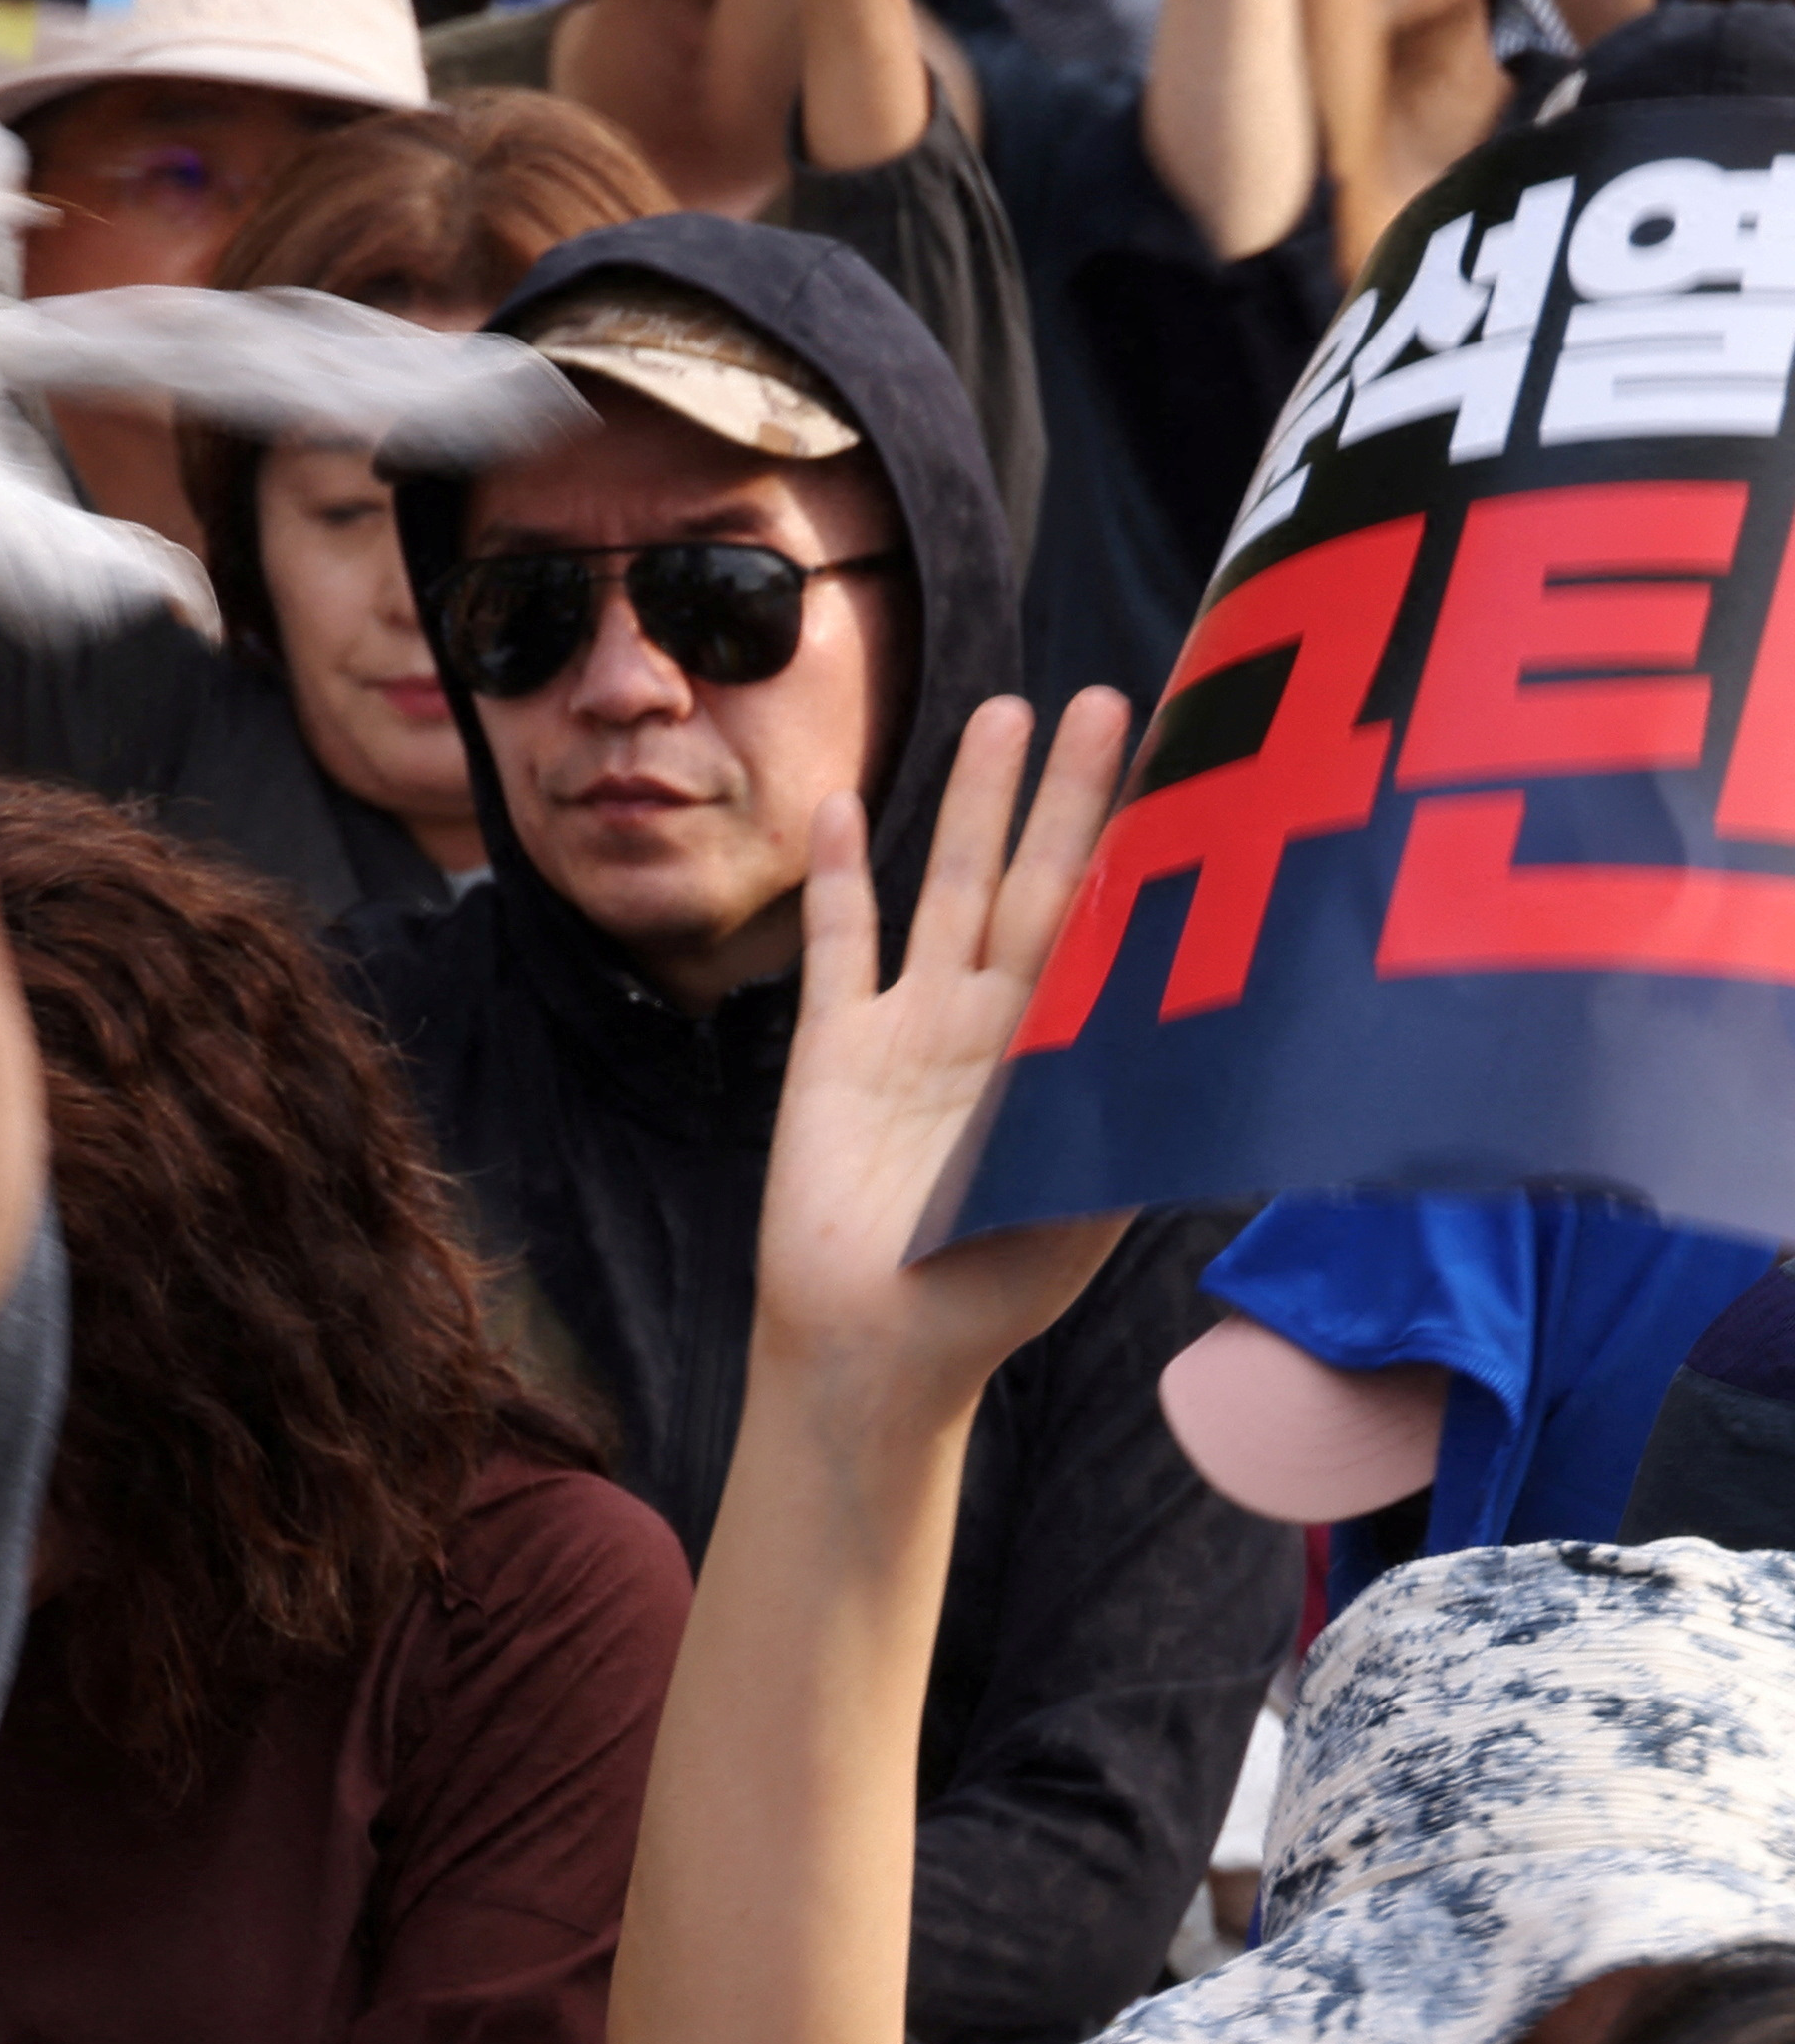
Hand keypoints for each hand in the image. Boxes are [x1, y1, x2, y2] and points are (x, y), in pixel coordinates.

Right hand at [753, 685, 1138, 1419]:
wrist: (874, 1345)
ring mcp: (916, 1030)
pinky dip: (844, 878)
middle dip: (1078, 794)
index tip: (1195, 765)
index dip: (1153, 849)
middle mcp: (1002, 1028)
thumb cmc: (990, 1291)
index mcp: (1072, 1061)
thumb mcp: (1086, 1199)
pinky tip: (854, 805)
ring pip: (953, 889)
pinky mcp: (836, 1049)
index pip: (1125, 928)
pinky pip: (841, 945)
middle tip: (1116, 698)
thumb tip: (1207, 1039)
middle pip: (1047, 882)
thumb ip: (1129, 1112)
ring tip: (1006, 713)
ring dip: (978, 805)